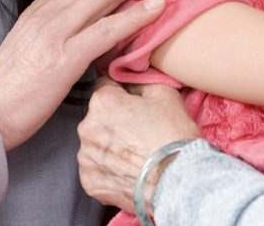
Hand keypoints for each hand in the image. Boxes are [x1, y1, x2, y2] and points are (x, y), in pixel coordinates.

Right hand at [0, 0, 181, 150]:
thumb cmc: (12, 85)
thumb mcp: (34, 42)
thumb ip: (60, 24)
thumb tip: (90, 17)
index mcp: (42, 7)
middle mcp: (49, 12)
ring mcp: (56, 32)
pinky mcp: (64, 60)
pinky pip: (105, 30)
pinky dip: (135, 14)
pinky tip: (159, 5)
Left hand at [78, 78, 200, 213]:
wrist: (177, 180)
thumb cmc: (173, 135)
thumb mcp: (164, 92)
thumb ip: (139, 80)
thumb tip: (130, 81)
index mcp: (102, 102)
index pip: (105, 86)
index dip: (121, 93)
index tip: (134, 104)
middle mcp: (87, 129)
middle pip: (98, 117)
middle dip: (114, 120)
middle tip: (138, 131)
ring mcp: (86, 158)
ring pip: (95, 143)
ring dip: (109, 145)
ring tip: (134, 153)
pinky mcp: (90, 182)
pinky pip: (96, 169)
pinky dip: (108, 169)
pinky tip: (128, 170)